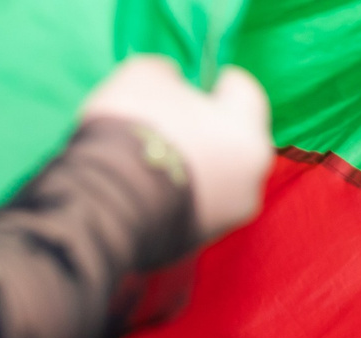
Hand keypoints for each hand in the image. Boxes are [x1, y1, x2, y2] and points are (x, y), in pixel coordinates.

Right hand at [80, 56, 273, 242]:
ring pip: (219, 175)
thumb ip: (169, 75)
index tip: (191, 82)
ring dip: (195, 163)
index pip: (245, 91)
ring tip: (153, 154)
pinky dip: (181, 191)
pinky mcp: (204, 239)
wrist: (108, 203)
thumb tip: (174, 83)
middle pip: (233, 138)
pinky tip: (148, 184)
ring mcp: (231, 216)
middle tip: (167, 118)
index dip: (215, 81)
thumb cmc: (135, 128)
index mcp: (249, 133)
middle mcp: (253, 180)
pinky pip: (198, 202)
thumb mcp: (145, 76)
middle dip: (206, 126)